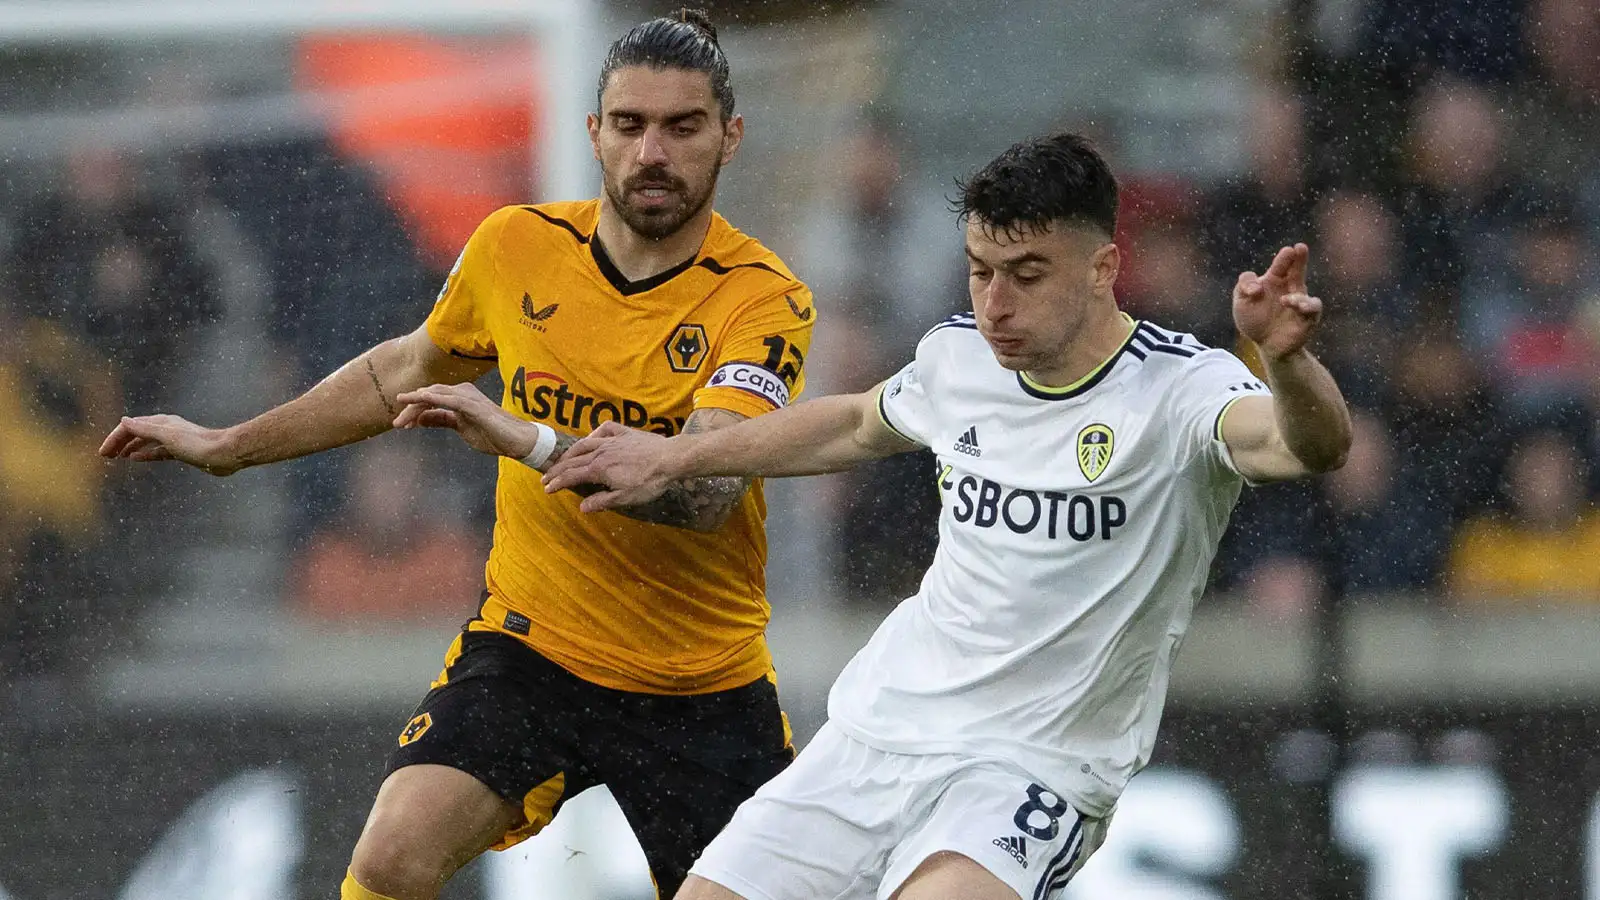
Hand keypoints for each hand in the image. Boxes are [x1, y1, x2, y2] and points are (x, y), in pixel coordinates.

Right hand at [98, 414, 240, 474]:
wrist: (224, 454)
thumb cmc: (198, 444)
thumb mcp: (168, 436)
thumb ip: (146, 429)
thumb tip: (124, 420)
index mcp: (161, 422)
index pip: (130, 427)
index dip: (115, 438)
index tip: (103, 452)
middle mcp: (166, 428)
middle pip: (136, 433)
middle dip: (119, 442)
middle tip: (105, 455)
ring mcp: (173, 440)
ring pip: (145, 442)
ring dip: (130, 447)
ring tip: (117, 456)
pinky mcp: (181, 451)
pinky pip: (156, 451)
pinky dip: (144, 454)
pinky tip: (136, 459)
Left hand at [393, 382, 538, 457]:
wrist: (516, 441)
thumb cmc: (492, 435)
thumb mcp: (460, 428)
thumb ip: (441, 420)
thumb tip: (420, 419)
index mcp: (459, 398)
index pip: (430, 400)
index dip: (414, 410)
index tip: (401, 425)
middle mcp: (462, 393)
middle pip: (428, 396)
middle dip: (410, 409)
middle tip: (395, 424)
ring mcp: (467, 397)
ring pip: (434, 396)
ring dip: (415, 406)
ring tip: (401, 420)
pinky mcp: (473, 405)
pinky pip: (448, 399)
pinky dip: (432, 399)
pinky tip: (419, 401)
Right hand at [541, 421, 678, 512]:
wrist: (670, 458)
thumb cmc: (649, 481)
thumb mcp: (625, 498)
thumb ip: (602, 501)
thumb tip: (582, 507)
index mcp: (598, 468)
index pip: (571, 476)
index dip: (557, 483)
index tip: (547, 489)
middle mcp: (601, 451)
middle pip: (573, 460)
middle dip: (557, 470)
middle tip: (546, 477)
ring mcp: (613, 440)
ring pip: (585, 443)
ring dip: (570, 452)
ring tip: (562, 459)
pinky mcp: (626, 433)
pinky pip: (606, 428)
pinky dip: (595, 433)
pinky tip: (592, 437)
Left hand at [1233, 243, 1322, 360]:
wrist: (1267, 345)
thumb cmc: (1255, 320)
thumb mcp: (1241, 302)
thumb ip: (1243, 287)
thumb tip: (1258, 285)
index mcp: (1274, 280)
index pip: (1281, 265)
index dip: (1284, 258)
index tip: (1288, 251)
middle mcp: (1290, 287)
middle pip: (1297, 270)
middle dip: (1299, 259)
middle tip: (1300, 248)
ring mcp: (1300, 301)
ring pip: (1303, 290)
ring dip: (1296, 294)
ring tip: (1284, 301)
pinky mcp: (1308, 316)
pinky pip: (1313, 307)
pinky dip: (1307, 306)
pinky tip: (1297, 308)